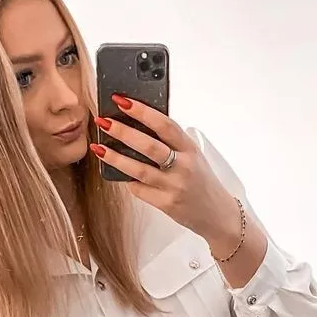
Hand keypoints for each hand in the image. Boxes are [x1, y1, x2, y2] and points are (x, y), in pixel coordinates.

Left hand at [91, 96, 240, 252]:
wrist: (217, 215)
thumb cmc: (202, 182)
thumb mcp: (193, 157)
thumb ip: (172, 143)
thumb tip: (138, 126)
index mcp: (190, 149)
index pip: (165, 125)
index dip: (143, 112)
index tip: (123, 102)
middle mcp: (183, 167)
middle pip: (149, 146)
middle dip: (123, 131)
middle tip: (104, 121)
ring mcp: (174, 186)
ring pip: (139, 169)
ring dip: (115, 157)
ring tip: (99, 147)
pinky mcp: (166, 204)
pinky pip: (139, 190)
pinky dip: (127, 180)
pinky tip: (117, 172)